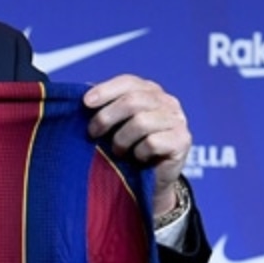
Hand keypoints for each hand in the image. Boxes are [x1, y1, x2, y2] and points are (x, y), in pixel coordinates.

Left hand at [82, 74, 190, 216]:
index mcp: (149, 91)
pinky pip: (152, 142)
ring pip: (141, 122)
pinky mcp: (182, 140)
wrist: (150, 180)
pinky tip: (138, 157)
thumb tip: (81, 93)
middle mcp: (166, 101)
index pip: (128, 82)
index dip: (105, 90)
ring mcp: (177, 120)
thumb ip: (103, 106)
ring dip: (122, 139)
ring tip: (118, 150)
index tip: (85, 103)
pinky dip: (139, 152)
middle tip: (93, 133)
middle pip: (132, 100)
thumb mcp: (113, 124)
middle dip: (106, 117)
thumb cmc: (128, 148)